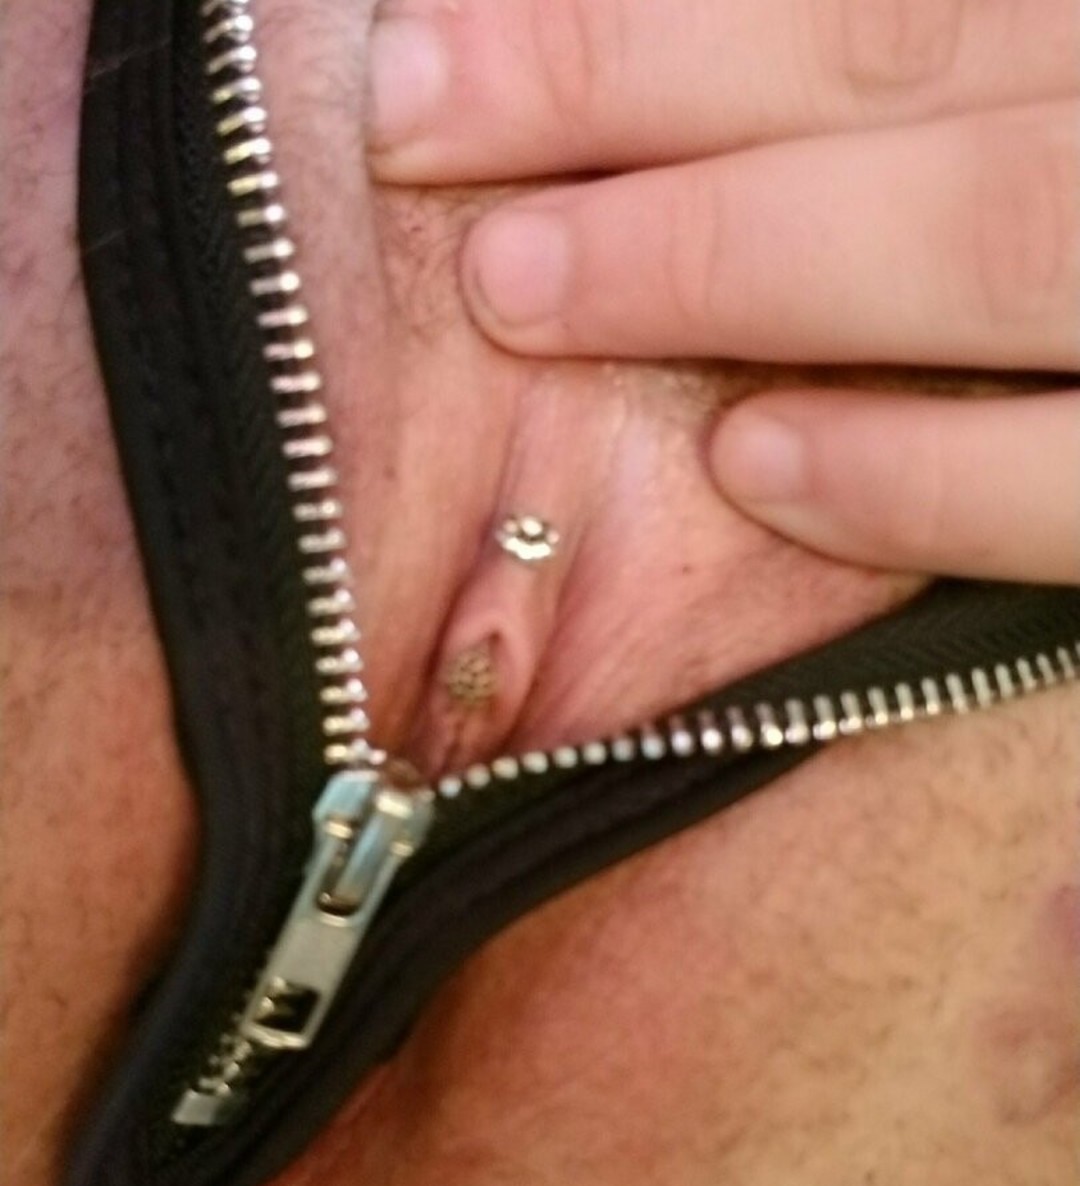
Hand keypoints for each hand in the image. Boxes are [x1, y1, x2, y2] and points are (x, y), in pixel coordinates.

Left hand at [367, 0, 1079, 583]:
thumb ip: (921, 82)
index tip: (447, 29)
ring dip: (734, 255)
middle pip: (906, 43)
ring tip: (517, 290)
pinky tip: (744, 467)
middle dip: (636, 72)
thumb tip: (702, 95)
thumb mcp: (1026, 109)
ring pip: (998, 230)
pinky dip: (917, 473)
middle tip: (413, 112)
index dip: (643, 6)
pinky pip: (1078, 484)